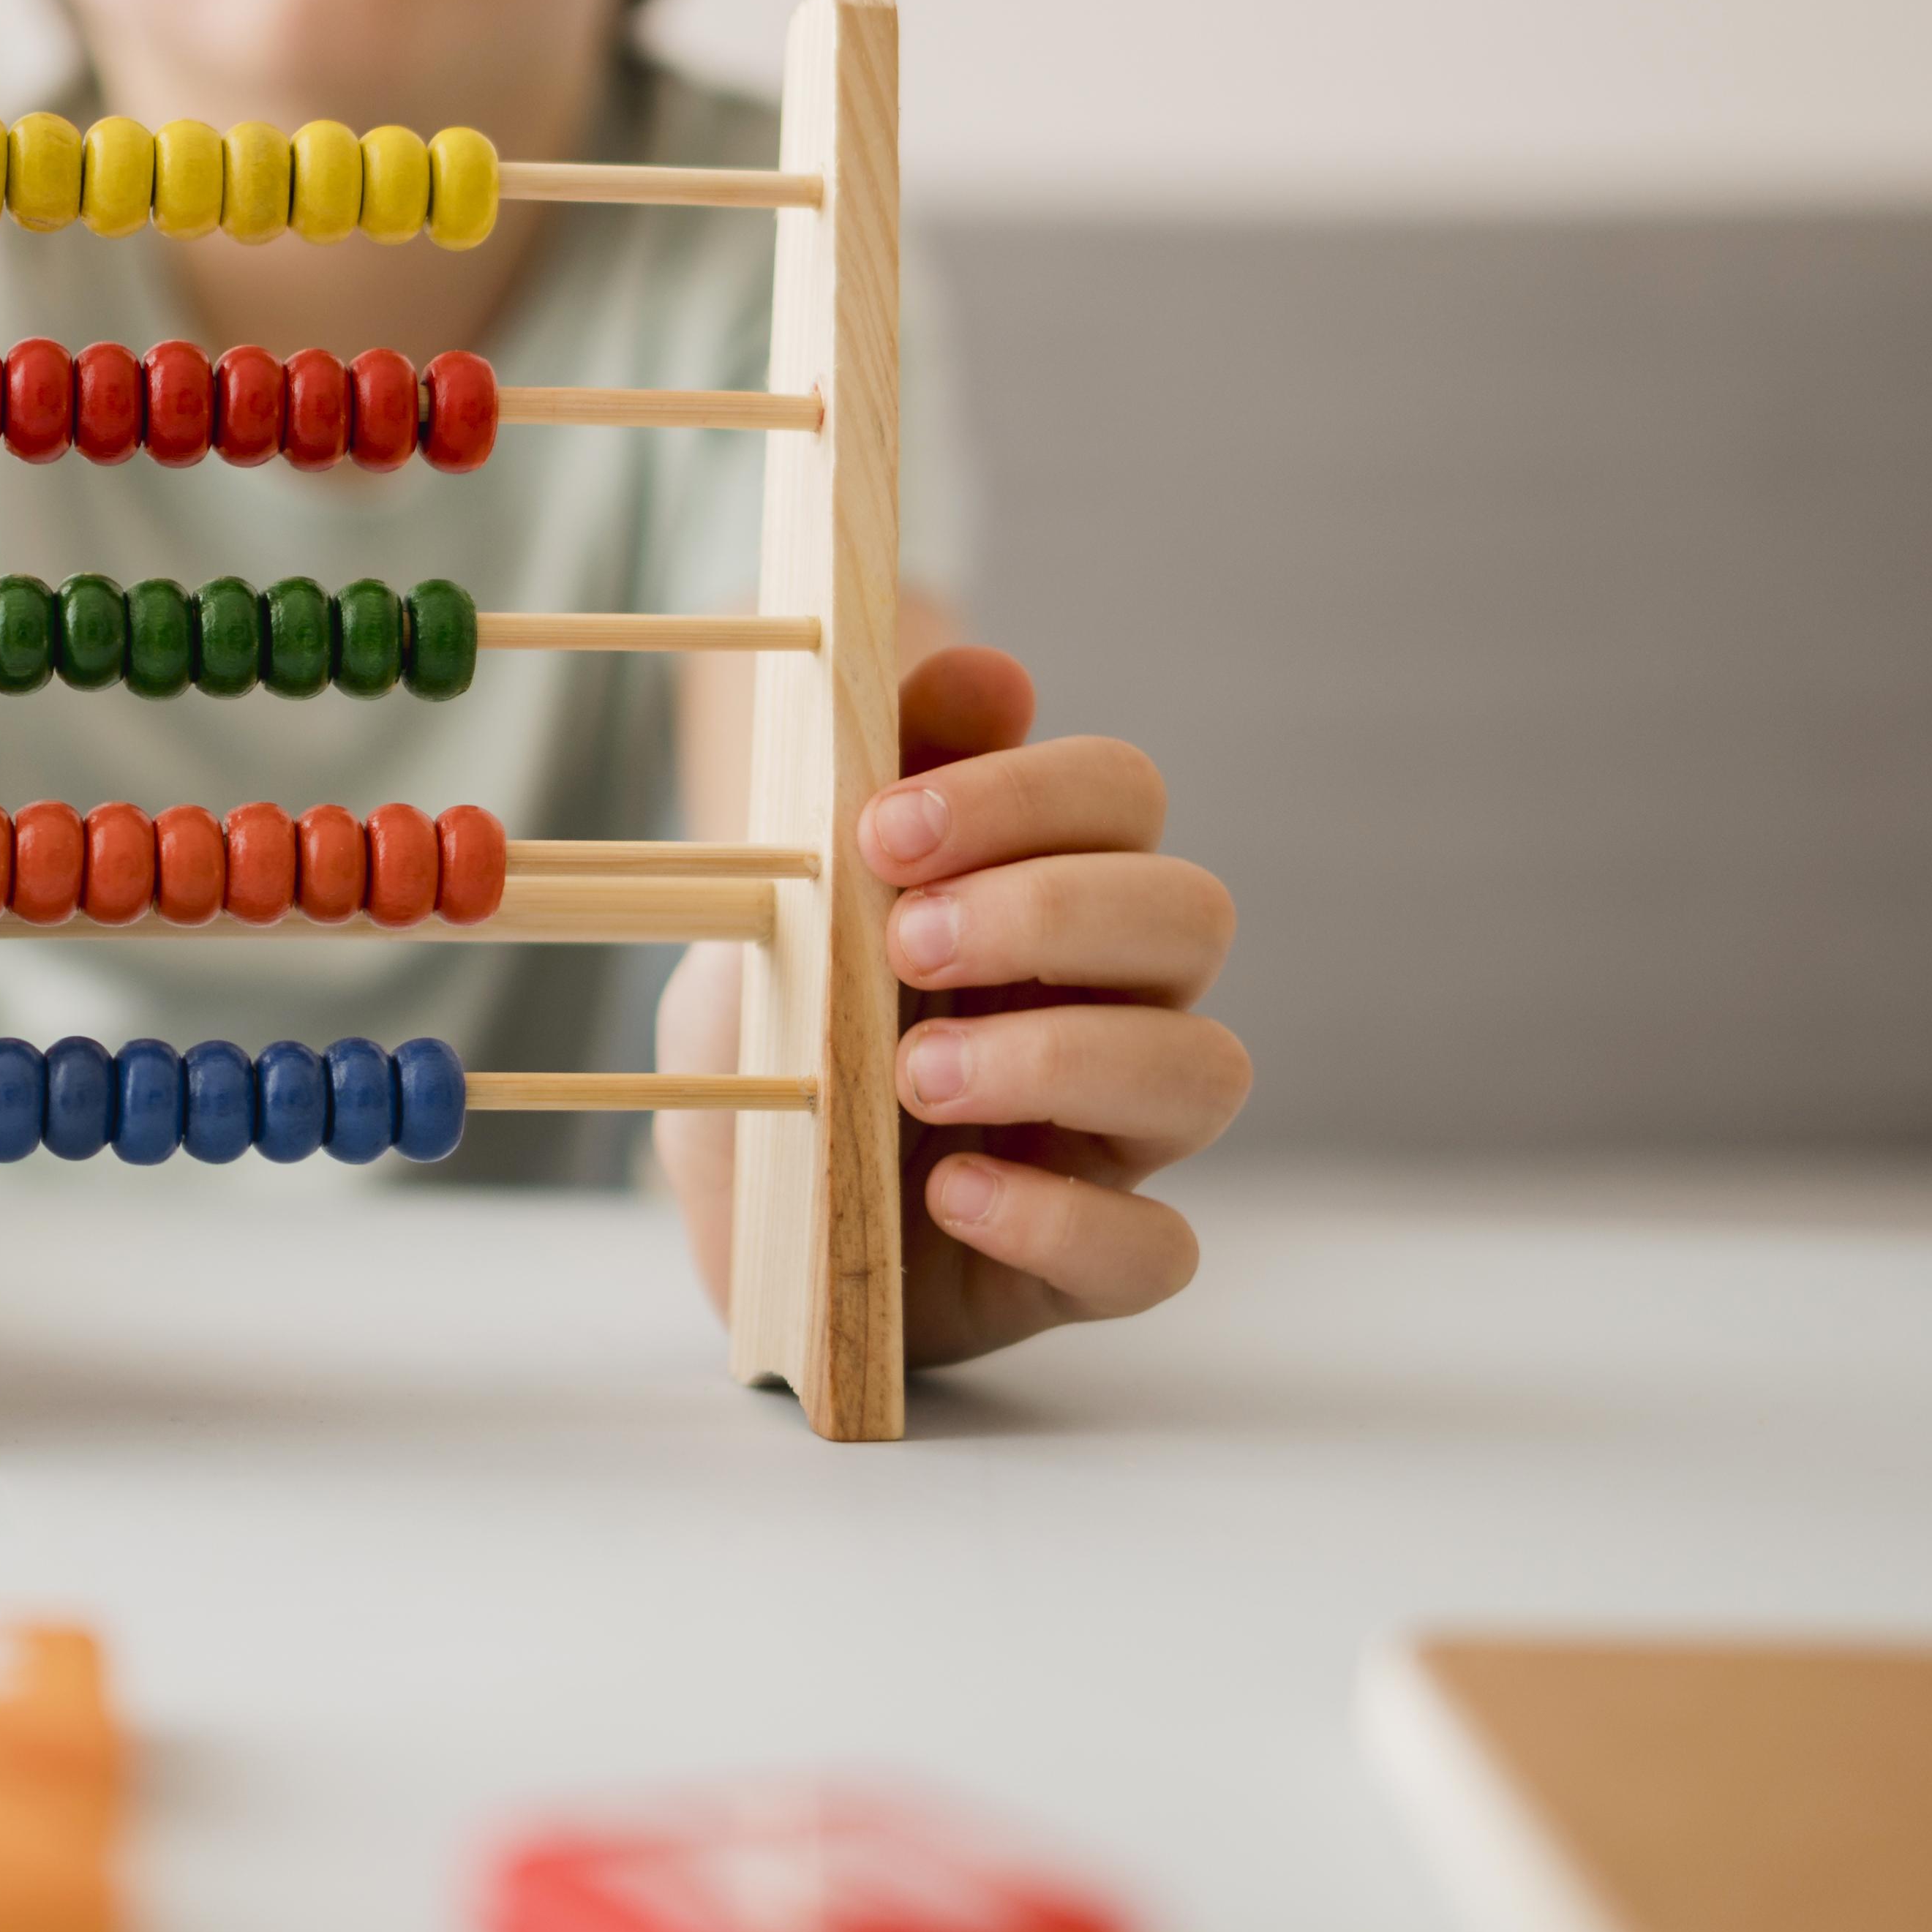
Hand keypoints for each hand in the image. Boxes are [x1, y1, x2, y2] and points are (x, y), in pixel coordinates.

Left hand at [655, 645, 1246, 1367]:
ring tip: (914, 1074)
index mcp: (1048, 891)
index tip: (881, 829)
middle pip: (1190, 913)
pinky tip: (952, 1195)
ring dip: (1062, 1059)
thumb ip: (883, 785)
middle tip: (904, 942)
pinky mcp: (1083, 1261)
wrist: (725, 1203)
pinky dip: (1062, 1220)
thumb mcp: (787, 906)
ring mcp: (1112, 1134)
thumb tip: (990, 670)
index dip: (1025, 794)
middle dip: (1051, 912)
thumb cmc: (777, 1036)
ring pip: (1206, 1072)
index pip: (1120, 796)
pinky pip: (1154, 1250)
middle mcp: (1111, 1001)